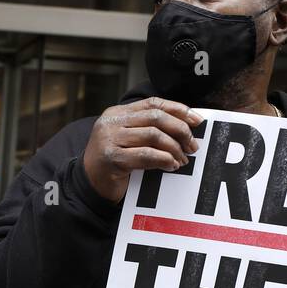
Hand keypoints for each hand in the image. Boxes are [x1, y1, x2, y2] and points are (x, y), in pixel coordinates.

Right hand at [82, 96, 204, 202]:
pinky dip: (163, 160)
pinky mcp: (112, 158)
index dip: (178, 109)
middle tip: (192, 146)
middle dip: (180, 131)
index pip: (153, 103)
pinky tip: (171, 165)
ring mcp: (109, 139)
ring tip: (182, 159)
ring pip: (153, 135)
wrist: (89, 184)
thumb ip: (147, 129)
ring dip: (173, 148)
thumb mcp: (129, 139)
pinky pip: (145, 155)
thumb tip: (185, 127)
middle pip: (156, 118)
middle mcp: (112, 122)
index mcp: (117, 112)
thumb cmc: (114, 162)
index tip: (197, 121)